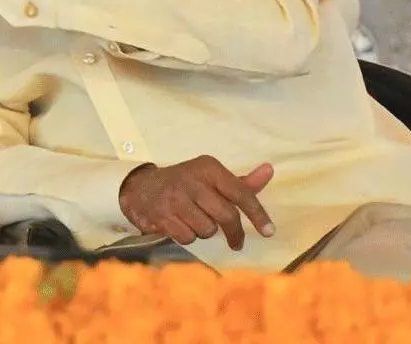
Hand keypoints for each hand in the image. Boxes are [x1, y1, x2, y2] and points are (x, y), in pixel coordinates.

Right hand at [118, 156, 274, 250]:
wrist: (141, 188)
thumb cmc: (186, 184)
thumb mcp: (212, 177)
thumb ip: (241, 181)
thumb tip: (269, 170)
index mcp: (208, 168)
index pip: (240, 193)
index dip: (257, 214)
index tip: (269, 232)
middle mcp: (192, 180)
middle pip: (226, 215)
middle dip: (234, 232)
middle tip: (236, 242)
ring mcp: (175, 198)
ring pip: (207, 229)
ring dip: (205, 231)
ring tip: (195, 221)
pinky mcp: (161, 215)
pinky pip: (188, 237)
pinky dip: (188, 236)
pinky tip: (181, 224)